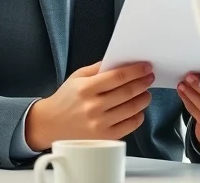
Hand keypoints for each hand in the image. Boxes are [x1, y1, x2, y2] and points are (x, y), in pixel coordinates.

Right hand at [25, 62, 154, 150]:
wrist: (50, 125)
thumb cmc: (66, 99)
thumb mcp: (77, 77)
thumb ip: (98, 68)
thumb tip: (122, 62)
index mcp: (86, 89)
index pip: (118, 77)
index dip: (136, 71)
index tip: (146, 67)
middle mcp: (93, 107)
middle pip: (127, 92)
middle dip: (143, 83)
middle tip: (150, 78)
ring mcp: (99, 124)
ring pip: (131, 109)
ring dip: (143, 99)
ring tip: (146, 93)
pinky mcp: (104, 137)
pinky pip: (128, 126)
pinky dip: (138, 117)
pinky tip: (138, 110)